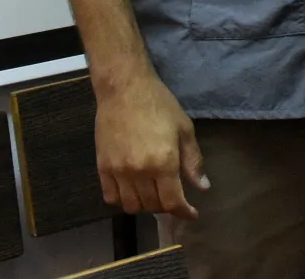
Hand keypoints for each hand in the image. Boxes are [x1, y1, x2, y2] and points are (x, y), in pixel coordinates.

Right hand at [94, 66, 208, 218]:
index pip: (172, 201)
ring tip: (154, 194)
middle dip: (166, 207)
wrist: (124, 90)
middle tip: (174, 198)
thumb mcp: (184, 129)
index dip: (184, 212)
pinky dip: (123, 200)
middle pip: (152, 205)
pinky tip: (133, 191)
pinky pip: (110, 196)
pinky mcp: (102, 167)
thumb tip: (203, 186)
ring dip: (145, 206)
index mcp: (163, 163)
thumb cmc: (160, 104)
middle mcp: (139, 172)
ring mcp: (117, 171)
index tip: (191, 214)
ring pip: (131, 206)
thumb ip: (193, 161)